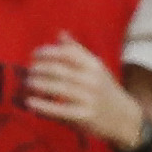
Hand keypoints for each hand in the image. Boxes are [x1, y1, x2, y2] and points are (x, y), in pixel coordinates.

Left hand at [24, 33, 147, 149]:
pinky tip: (30, 103)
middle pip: (59, 70)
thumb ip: (77, 51)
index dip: (48, 52)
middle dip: (39, 69)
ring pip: (58, 88)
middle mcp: (92, 80)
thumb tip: (60, 32)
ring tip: (27, 83)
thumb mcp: (96, 68)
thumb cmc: (104, 90)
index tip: (34, 54)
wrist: (125, 118)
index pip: (67, 53)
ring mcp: (88, 99)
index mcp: (94, 65)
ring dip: (38, 84)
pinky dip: (42, 106)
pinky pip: (59, 110)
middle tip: (28, 71)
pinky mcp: (84, 116)